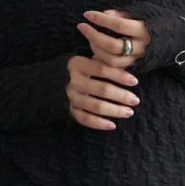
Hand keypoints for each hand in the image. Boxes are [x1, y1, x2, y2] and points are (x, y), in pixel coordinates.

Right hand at [67, 8, 144, 130]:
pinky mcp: (69, 109)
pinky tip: (112, 125)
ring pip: (96, 106)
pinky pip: (85, 119)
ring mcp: (71, 96)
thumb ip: (103, 61)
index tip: (135, 81)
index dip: (119, 75)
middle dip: (121, 95)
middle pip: (102, 89)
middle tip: (135, 100)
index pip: (102, 69)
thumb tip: (127, 64)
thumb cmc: (78, 69)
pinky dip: (99, 124)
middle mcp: (73, 80)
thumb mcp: (86, 60)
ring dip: (114, 110)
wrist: (49, 82)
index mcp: (77, 64)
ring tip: (129, 112)